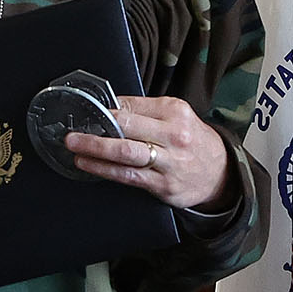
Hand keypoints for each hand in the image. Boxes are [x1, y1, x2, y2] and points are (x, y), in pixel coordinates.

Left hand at [65, 95, 230, 211]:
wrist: (219, 173)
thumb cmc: (192, 141)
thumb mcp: (177, 117)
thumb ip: (147, 111)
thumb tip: (110, 107)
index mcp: (175, 112)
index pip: (132, 106)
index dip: (106, 108)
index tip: (87, 110)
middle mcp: (173, 135)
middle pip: (127, 127)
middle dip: (96, 127)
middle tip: (72, 130)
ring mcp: (169, 162)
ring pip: (125, 153)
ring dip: (95, 149)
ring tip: (75, 146)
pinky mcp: (163, 185)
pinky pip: (128, 176)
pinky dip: (104, 170)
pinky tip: (89, 165)